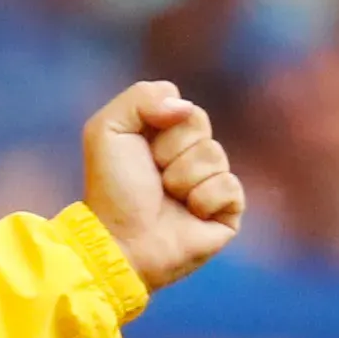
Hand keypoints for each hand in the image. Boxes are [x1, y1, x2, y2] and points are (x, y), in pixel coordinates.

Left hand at [82, 80, 242, 291]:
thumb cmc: (113, 189)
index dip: (161, 122)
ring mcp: (210, 183)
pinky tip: (190, 214)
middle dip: (171, 150)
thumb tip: (185, 107)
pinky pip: (230, 185)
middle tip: (154, 175)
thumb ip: (143, 96)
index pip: (182, 106)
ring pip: (215, 154)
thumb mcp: (108, 129)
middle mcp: (188, 156)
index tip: (140, 148)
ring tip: (168, 198)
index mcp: (163, 135)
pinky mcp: (227, 211)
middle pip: (201, 123)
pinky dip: (205, 199)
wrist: (122, 241)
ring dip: (183, 177)